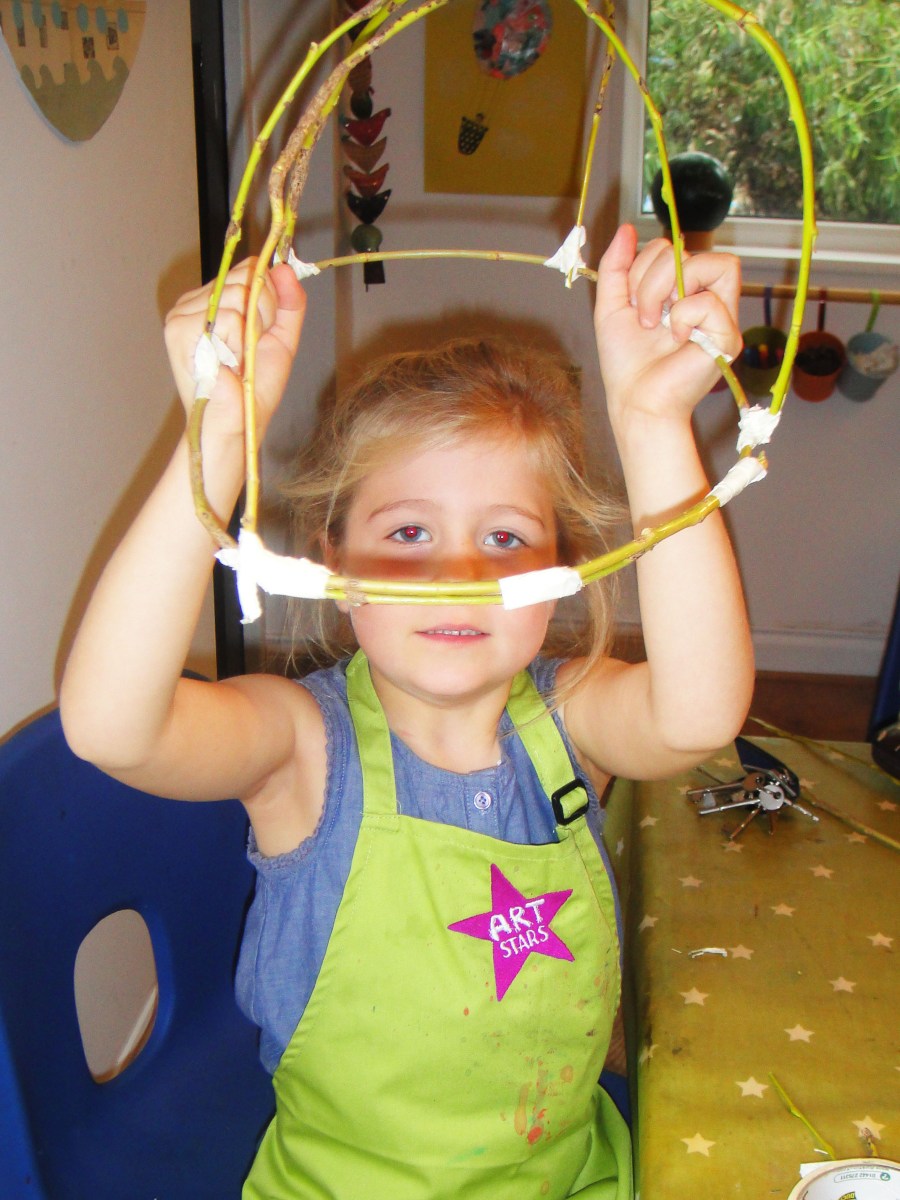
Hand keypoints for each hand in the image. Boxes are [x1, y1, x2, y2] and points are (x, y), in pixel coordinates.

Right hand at [164, 258, 305, 440]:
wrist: (236, 422)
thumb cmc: (252, 389)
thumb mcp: (281, 339)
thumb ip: (289, 304)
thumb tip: (286, 267)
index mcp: (213, 302)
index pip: (245, 269)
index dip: (267, 292)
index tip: (267, 325)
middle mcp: (194, 303)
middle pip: (244, 277)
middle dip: (264, 313)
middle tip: (251, 348)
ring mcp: (184, 313)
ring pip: (238, 295)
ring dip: (251, 332)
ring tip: (238, 358)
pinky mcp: (180, 327)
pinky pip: (228, 316)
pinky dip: (238, 342)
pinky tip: (226, 362)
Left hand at [594, 225, 740, 427]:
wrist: (633, 402)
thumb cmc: (626, 363)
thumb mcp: (611, 306)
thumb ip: (617, 267)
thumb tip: (627, 229)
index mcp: (680, 290)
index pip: (672, 247)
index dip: (644, 264)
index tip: (632, 301)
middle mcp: (704, 298)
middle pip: (686, 251)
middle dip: (650, 279)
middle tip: (643, 316)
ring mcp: (720, 316)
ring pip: (707, 263)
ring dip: (666, 291)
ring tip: (655, 324)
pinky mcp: (727, 337)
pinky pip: (712, 302)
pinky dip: (685, 316)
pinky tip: (676, 338)